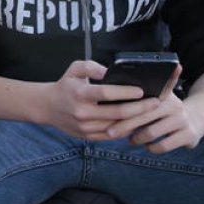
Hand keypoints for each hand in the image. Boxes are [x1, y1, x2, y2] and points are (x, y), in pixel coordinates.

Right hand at [41, 60, 160, 139]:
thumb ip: (91, 66)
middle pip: (117, 113)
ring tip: (151, 114)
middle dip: (140, 108)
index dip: (126, 92)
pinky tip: (137, 123)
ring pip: (117, 127)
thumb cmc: (66, 85)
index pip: (106, 93)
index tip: (141, 90)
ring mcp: (85, 127)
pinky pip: (111, 136)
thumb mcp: (74, 68)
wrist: (47, 107)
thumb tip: (109, 71)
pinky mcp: (88, 137)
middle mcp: (83, 112)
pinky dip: (126, 130)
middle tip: (156, 102)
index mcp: (80, 93)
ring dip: (136, 121)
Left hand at [106, 65, 203, 153]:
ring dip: (138, 138)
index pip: (140, 99)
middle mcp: (174, 104)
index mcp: (163, 92)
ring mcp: (182, 120)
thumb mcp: (158, 95)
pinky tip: (148, 146)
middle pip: (143, 116)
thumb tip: (108, 89)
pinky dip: (152, 148)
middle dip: (124, 125)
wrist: (196, 119)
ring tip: (131, 139)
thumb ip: (138, 93)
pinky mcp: (188, 135)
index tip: (108, 112)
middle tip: (110, 132)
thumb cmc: (165, 109)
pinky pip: (163, 145)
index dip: (124, 107)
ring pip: (151, 132)